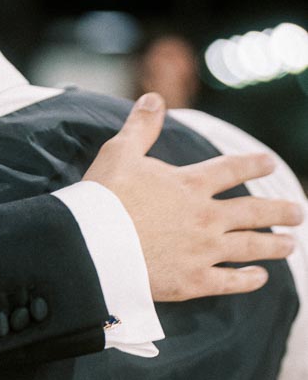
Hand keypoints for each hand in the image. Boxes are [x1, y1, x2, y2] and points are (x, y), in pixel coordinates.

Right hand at [83, 92, 301, 300]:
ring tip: (290, 244)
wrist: (91, 245)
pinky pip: (229, 282)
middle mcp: (205, 217)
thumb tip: (153, 98)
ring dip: (274, 245)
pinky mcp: (191, 281)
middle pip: (253, 211)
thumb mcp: (119, 153)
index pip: (232, 169)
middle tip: (297, 213)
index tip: (270, 164)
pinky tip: (260, 278)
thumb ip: (141, 127)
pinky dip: (248, 280)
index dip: (254, 164)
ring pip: (250, 246)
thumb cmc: (103, 198)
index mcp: (190, 184)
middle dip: (279, 211)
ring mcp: (202, 250)